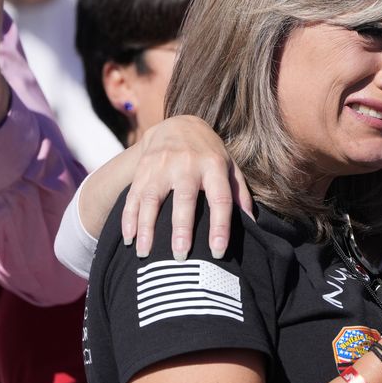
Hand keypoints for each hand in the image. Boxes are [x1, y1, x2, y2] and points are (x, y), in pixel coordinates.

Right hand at [124, 115, 252, 259]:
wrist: (178, 126)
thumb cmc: (210, 154)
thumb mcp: (230, 166)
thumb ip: (240, 193)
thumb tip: (253, 222)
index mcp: (214, 165)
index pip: (220, 198)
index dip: (220, 226)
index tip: (219, 251)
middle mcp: (187, 164)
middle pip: (184, 199)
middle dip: (181, 229)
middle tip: (180, 256)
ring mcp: (161, 165)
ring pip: (152, 198)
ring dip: (147, 227)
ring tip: (144, 253)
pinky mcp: (142, 169)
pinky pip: (133, 196)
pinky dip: (128, 218)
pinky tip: (128, 238)